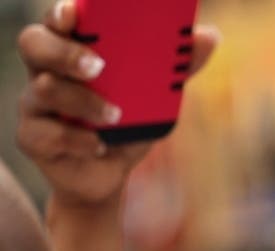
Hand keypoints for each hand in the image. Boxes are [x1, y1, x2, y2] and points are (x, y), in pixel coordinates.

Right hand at [16, 0, 217, 207]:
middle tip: (98, 67)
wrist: (110, 177)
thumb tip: (210, 36)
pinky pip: (47, 133)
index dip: (62, 13)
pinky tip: (98, 146)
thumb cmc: (127, 126)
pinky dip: (78, 140)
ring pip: (45, 89)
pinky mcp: (32, 137)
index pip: (58, 21)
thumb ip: (179, 68)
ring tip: (115, 117)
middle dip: (65, 52)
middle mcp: (46, 71)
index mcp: (71, 51)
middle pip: (34, 43)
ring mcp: (35, 104)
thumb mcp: (157, 98)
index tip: (75, 13)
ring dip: (84, 102)